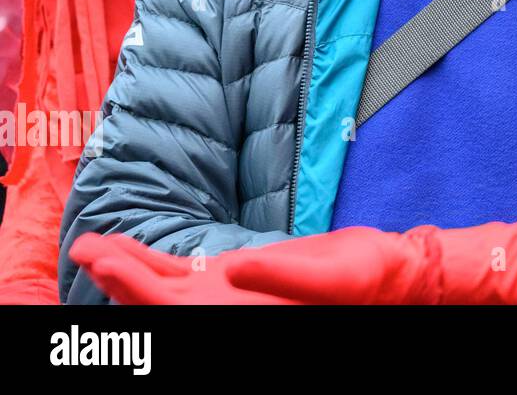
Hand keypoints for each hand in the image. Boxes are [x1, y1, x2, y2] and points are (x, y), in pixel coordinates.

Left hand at [70, 227, 442, 304]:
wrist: (385, 277)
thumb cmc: (366, 281)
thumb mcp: (330, 278)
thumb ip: (282, 277)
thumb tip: (233, 269)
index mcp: (242, 320)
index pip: (172, 313)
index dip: (135, 289)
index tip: (104, 262)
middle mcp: (222, 315)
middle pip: (154, 304)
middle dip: (117, 277)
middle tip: (85, 246)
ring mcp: (221, 300)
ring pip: (158, 288)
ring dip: (123, 267)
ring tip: (89, 242)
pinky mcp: (228, 281)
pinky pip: (178, 275)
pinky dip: (148, 261)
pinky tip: (123, 247)